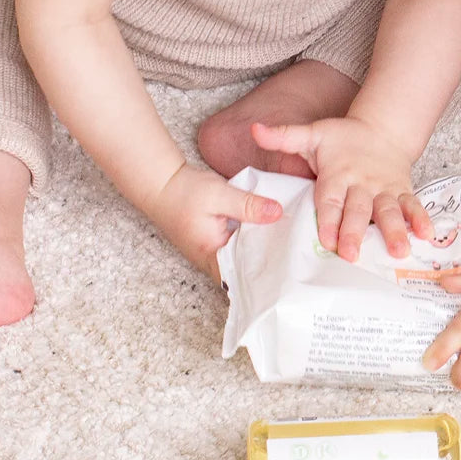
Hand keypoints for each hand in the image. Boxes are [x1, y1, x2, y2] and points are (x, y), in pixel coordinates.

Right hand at [145, 163, 281, 279]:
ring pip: (244, 258)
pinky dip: (254, 240)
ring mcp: (213, 253)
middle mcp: (213, 261)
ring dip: (264, 250)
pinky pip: (239, 247)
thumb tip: (278, 213)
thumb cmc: (185, 192)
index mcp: (213, 256)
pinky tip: (273, 230)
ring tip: (292, 242)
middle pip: (247, 270)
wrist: (162, 183)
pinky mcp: (216, 242)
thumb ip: (248, 206)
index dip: (267, 273)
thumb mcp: (220, 194)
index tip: (291, 265)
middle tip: (298, 253)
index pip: (244, 276)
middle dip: (271, 262)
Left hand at [251, 117, 431, 260]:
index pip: (331, 199)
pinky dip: (421, 219)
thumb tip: (255, 130)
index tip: (327, 239)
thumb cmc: (343, 139)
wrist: (382, 129)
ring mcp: (385, 189)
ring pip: (389, 210)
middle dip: (355, 232)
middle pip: (359, 210)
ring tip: (399, 251)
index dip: (329, 218)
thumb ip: (284, 136)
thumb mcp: (313, 134)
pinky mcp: (402, 191)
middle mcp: (363, 183)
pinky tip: (428, 235)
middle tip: (351, 255)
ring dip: (394, 231)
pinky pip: (413, 205)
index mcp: (338, 173)